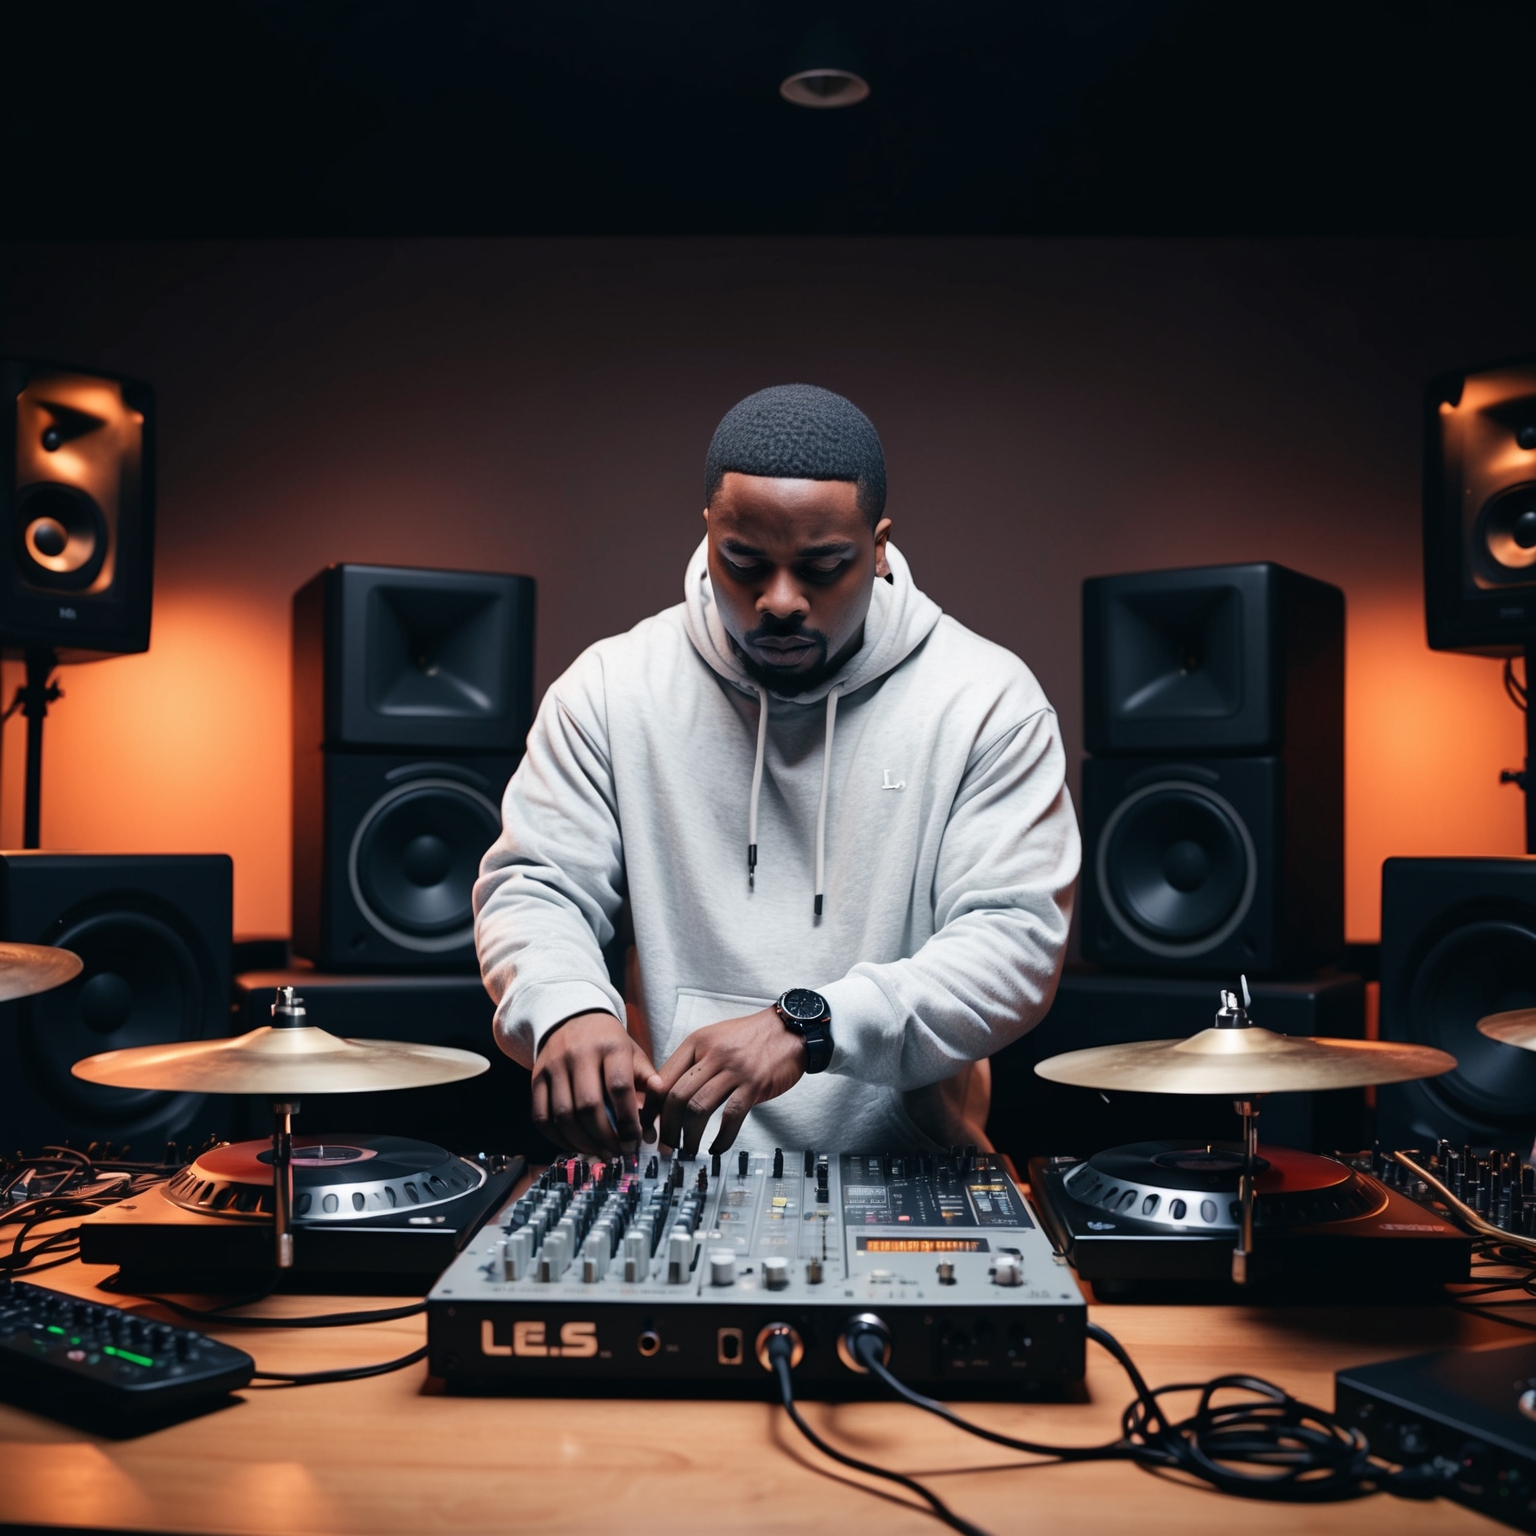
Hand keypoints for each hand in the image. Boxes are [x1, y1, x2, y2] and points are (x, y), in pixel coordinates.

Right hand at [532, 1012, 662, 1156]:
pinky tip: (576, 1145)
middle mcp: (579, 1053)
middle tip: (618, 1153)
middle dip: (605, 1137)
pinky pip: (541, 1117)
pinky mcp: (536, 1077)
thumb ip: (648, 1089)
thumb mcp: (634, 1055)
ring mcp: (554, 1065)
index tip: (635, 1143)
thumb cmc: (610, 1044)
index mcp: (611, 1045)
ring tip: (599, 1153)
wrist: (572, 1017)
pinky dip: (558, 1139)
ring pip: (563, 1115)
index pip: (619, 1088)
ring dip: (583, 1142)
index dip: (628, 1121)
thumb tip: (652, 1131)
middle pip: (588, 1105)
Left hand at [644, 1008, 806, 1157]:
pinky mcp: (754, 1084)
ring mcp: (734, 1069)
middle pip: (677, 1096)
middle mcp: (713, 1054)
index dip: (653, 1107)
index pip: (663, 1078)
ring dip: (689, 1136)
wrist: (790, 1029)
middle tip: (666, 1145)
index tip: (650, 1125)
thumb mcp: (715, 1039)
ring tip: (688, 1149)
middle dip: (667, 1127)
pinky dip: (721, 1138)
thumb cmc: (750, 1037)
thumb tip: (669, 1095)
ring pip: (699, 1108)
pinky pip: (731, 1117)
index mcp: (697, 1042)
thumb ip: (693, 1062)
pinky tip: (716, 1148)